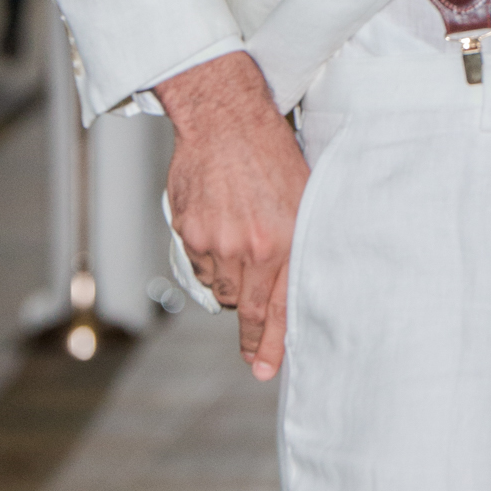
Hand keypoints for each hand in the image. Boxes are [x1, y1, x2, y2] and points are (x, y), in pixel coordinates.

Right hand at [156, 51, 309, 380]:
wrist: (226, 119)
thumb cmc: (271, 152)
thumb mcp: (302, 195)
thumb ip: (297, 242)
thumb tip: (295, 286)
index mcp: (284, 238)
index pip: (280, 307)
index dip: (270, 345)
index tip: (263, 370)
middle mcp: (249, 247)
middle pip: (247, 305)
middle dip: (251, 324)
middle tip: (253, 345)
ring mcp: (215, 242)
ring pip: (221, 287)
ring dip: (231, 280)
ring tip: (239, 243)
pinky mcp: (188, 232)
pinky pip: (199, 265)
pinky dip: (209, 259)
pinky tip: (219, 228)